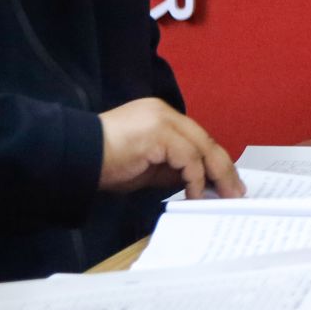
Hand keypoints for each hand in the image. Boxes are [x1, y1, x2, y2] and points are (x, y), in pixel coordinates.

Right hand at [99, 97, 243, 197]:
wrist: (74, 157)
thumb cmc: (103, 164)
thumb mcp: (145, 168)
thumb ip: (170, 168)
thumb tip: (197, 182)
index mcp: (161, 116)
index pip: (197, 138)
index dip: (214, 161)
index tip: (226, 183)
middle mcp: (164, 113)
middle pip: (205, 140)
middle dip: (223, 168)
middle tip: (236, 191)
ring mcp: (162, 120)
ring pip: (202, 147)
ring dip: (216, 175)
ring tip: (224, 196)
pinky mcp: (158, 132)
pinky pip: (188, 158)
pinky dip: (195, 178)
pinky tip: (195, 195)